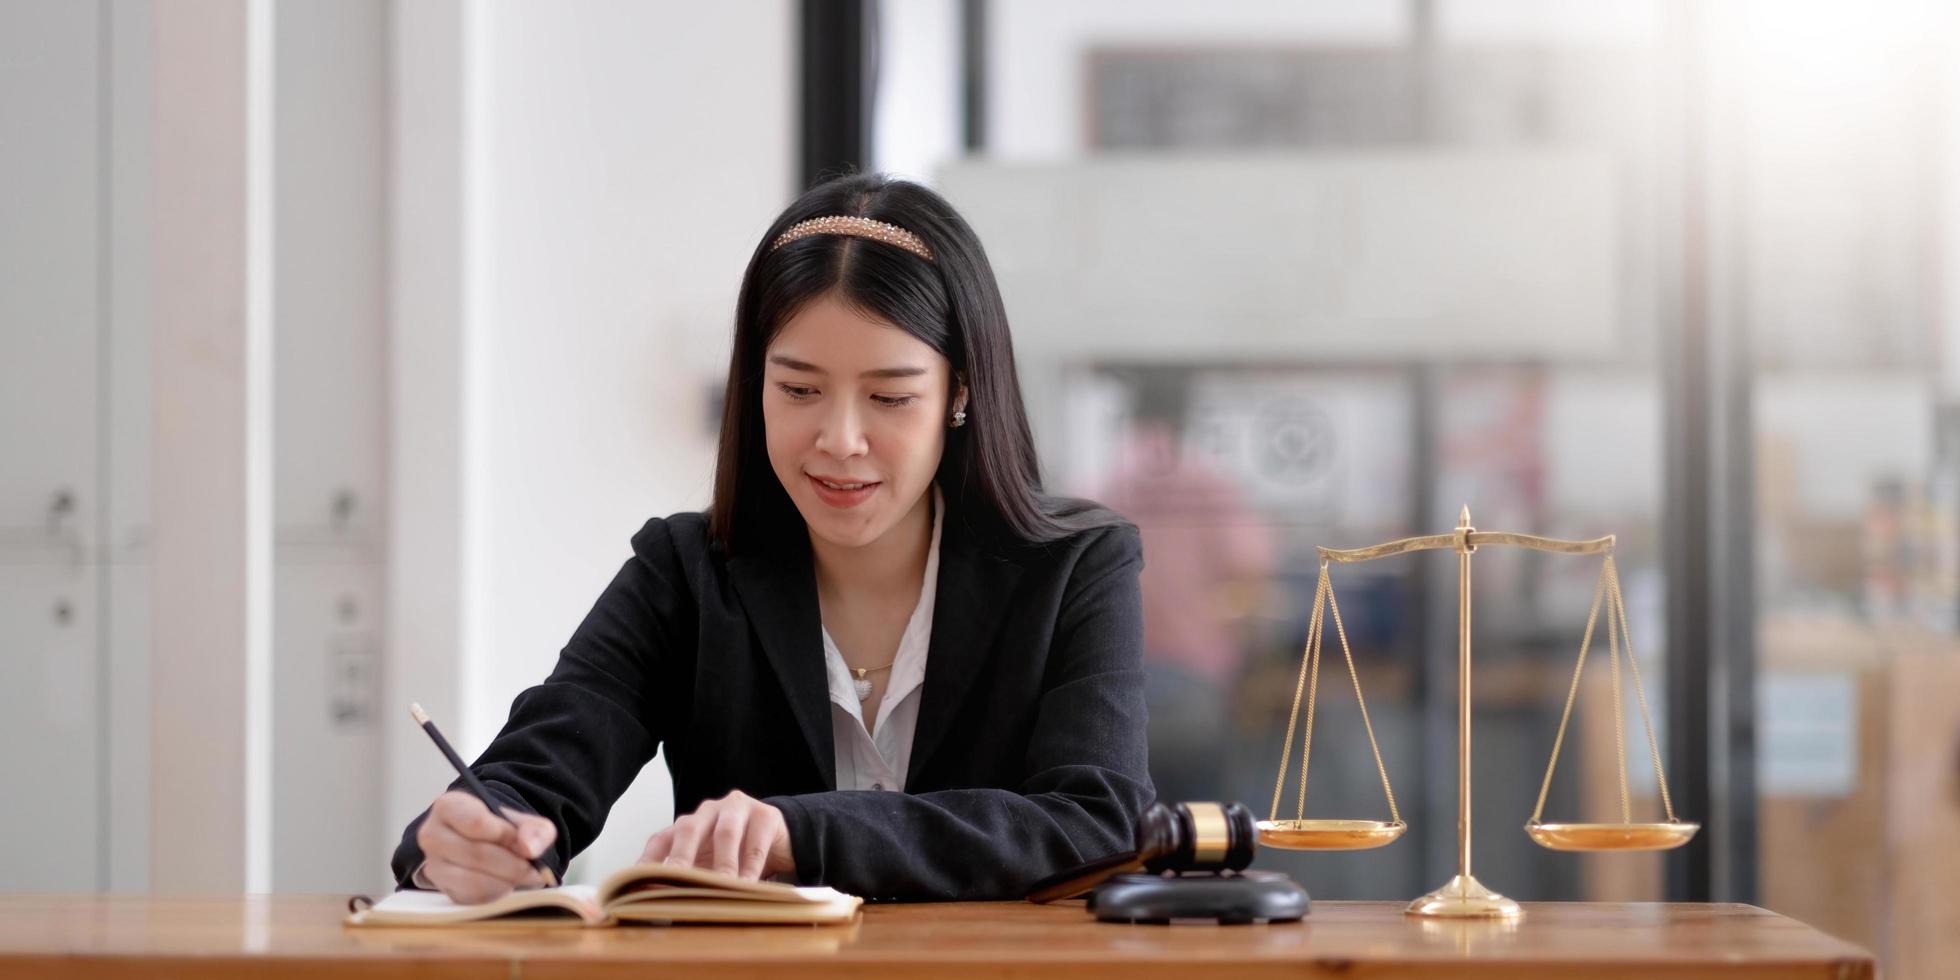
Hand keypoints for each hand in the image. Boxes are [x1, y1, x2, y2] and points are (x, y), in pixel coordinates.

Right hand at [415, 790, 556, 903]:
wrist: (487, 844)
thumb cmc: (502, 828)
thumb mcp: (525, 821)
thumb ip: (535, 829)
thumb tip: (529, 849)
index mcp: (449, 806)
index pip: (477, 823)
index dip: (506, 835)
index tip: (524, 843)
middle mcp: (432, 834)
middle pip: (475, 854)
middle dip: (512, 864)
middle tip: (534, 869)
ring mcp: (434, 864)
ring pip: (472, 880)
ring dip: (505, 881)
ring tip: (523, 876)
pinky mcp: (442, 888)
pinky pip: (471, 897)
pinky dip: (495, 893)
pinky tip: (507, 883)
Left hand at [639, 789, 794, 880]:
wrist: (779, 839)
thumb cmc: (736, 855)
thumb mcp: (709, 866)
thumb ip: (690, 879)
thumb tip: (662, 908)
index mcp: (689, 824)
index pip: (662, 838)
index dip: (648, 859)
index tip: (637, 882)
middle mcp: (708, 811)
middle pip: (689, 829)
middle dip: (681, 857)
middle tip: (676, 881)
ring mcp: (737, 809)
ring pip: (725, 833)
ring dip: (722, 863)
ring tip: (721, 887)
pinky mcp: (765, 815)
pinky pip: (756, 842)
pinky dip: (751, 866)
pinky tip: (747, 885)